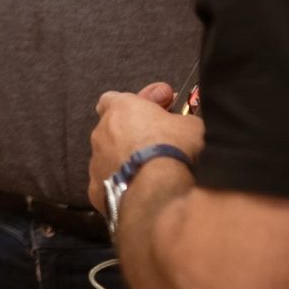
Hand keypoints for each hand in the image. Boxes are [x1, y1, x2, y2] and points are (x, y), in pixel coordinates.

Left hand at [87, 82, 203, 204]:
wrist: (158, 190)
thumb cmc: (173, 150)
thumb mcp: (191, 125)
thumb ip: (181, 120)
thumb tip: (185, 125)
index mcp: (121, 108)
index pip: (115, 99)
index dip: (136, 105)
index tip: (157, 109)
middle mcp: (102, 133)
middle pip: (114, 129)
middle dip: (134, 134)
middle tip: (159, 142)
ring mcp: (96, 162)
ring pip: (110, 158)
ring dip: (128, 160)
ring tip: (153, 171)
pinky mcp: (98, 190)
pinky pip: (109, 184)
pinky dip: (123, 185)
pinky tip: (142, 190)